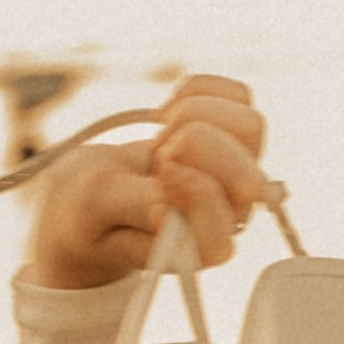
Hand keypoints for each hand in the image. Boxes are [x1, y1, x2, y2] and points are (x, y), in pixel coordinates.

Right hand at [27, 75, 267, 290]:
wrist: (98, 190)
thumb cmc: (93, 209)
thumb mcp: (95, 208)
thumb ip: (134, 207)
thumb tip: (168, 210)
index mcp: (196, 250)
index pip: (222, 232)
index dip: (196, 193)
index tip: (159, 173)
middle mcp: (227, 216)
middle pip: (248, 174)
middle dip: (193, 150)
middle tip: (157, 157)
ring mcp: (238, 174)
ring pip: (250, 127)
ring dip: (195, 117)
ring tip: (160, 139)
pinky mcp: (235, 135)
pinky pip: (238, 95)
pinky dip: (196, 92)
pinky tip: (168, 117)